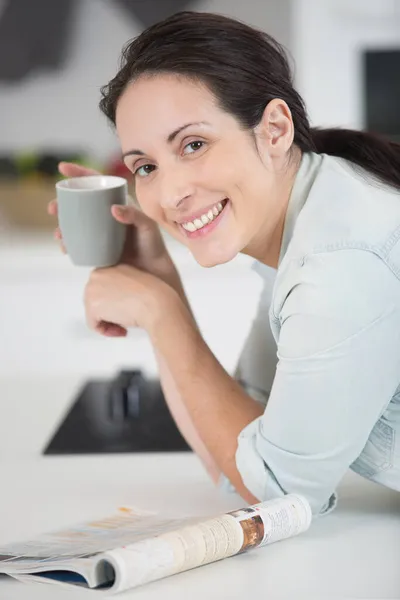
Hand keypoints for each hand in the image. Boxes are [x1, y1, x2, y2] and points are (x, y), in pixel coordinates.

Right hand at [48, 162, 181, 289]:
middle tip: (53, 208)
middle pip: (79, 203)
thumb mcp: (147, 227)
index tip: (63, 167)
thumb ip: (134, 216)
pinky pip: (78, 242)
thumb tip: (113, 209)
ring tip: (59, 233)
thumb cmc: (153, 246)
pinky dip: (68, 243)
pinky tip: (65, 248)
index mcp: (117, 202)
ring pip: (75, 223)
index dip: (79, 173)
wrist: (153, 272)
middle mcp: (106, 215)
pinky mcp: (97, 248)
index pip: (96, 183)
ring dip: (61, 225)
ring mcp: (100, 231)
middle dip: (61, 203)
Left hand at [84, 263, 178, 337]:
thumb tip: (116, 298)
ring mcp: (92, 291)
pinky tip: (122, 329)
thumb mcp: (134, 278)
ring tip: (124, 325)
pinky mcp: (93, 307)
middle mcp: (96, 276)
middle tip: (125, 319)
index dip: (114, 301)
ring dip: (108, 321)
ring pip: (93, 312)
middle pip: (95, 300)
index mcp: (107, 266)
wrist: (156, 303)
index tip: (124, 307)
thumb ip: (121, 283)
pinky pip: (93, 325)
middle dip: (109, 312)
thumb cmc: (153, 293)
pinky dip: (106, 331)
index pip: (102, 288)